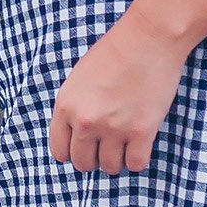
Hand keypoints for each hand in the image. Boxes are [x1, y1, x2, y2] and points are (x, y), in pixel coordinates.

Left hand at [49, 18, 189, 175]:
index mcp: (66, 106)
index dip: (72, 152)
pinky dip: (137, 159)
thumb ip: (75, 107)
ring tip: (123, 144)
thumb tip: (78, 135)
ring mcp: (113, 128)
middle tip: (105, 147)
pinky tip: (139, 145)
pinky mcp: (141, 131)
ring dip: (117, 160)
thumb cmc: (114, 52)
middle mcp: (85, 121)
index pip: (59, 150)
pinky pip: (136, 164)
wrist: (147, 39)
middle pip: (83, 163)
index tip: (83, 149)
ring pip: (110, 167)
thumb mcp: (79, 79)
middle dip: (94, 159)